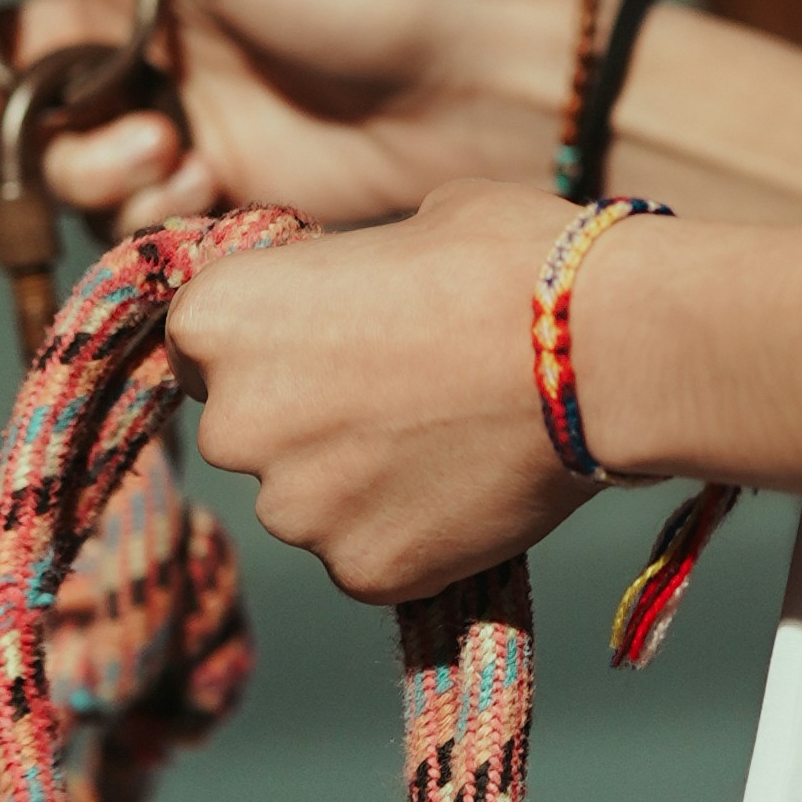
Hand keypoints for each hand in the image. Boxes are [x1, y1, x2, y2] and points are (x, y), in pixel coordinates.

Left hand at [165, 178, 592, 605]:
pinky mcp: (363, 572)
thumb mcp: (405, 228)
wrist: (602, 351)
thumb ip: (347, 278)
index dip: (265, 333)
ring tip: (447, 437)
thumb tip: (358, 299)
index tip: (321, 332)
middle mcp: (234, 424)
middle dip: (304, 412)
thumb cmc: (506, 260)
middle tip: (397, 388)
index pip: (200, 339)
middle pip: (246, 426)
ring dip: (355, 476)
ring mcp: (296, 510)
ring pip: (307, 497)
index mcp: (221, 319)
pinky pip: (366, 551)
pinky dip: (406, 527)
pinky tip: (468, 486)